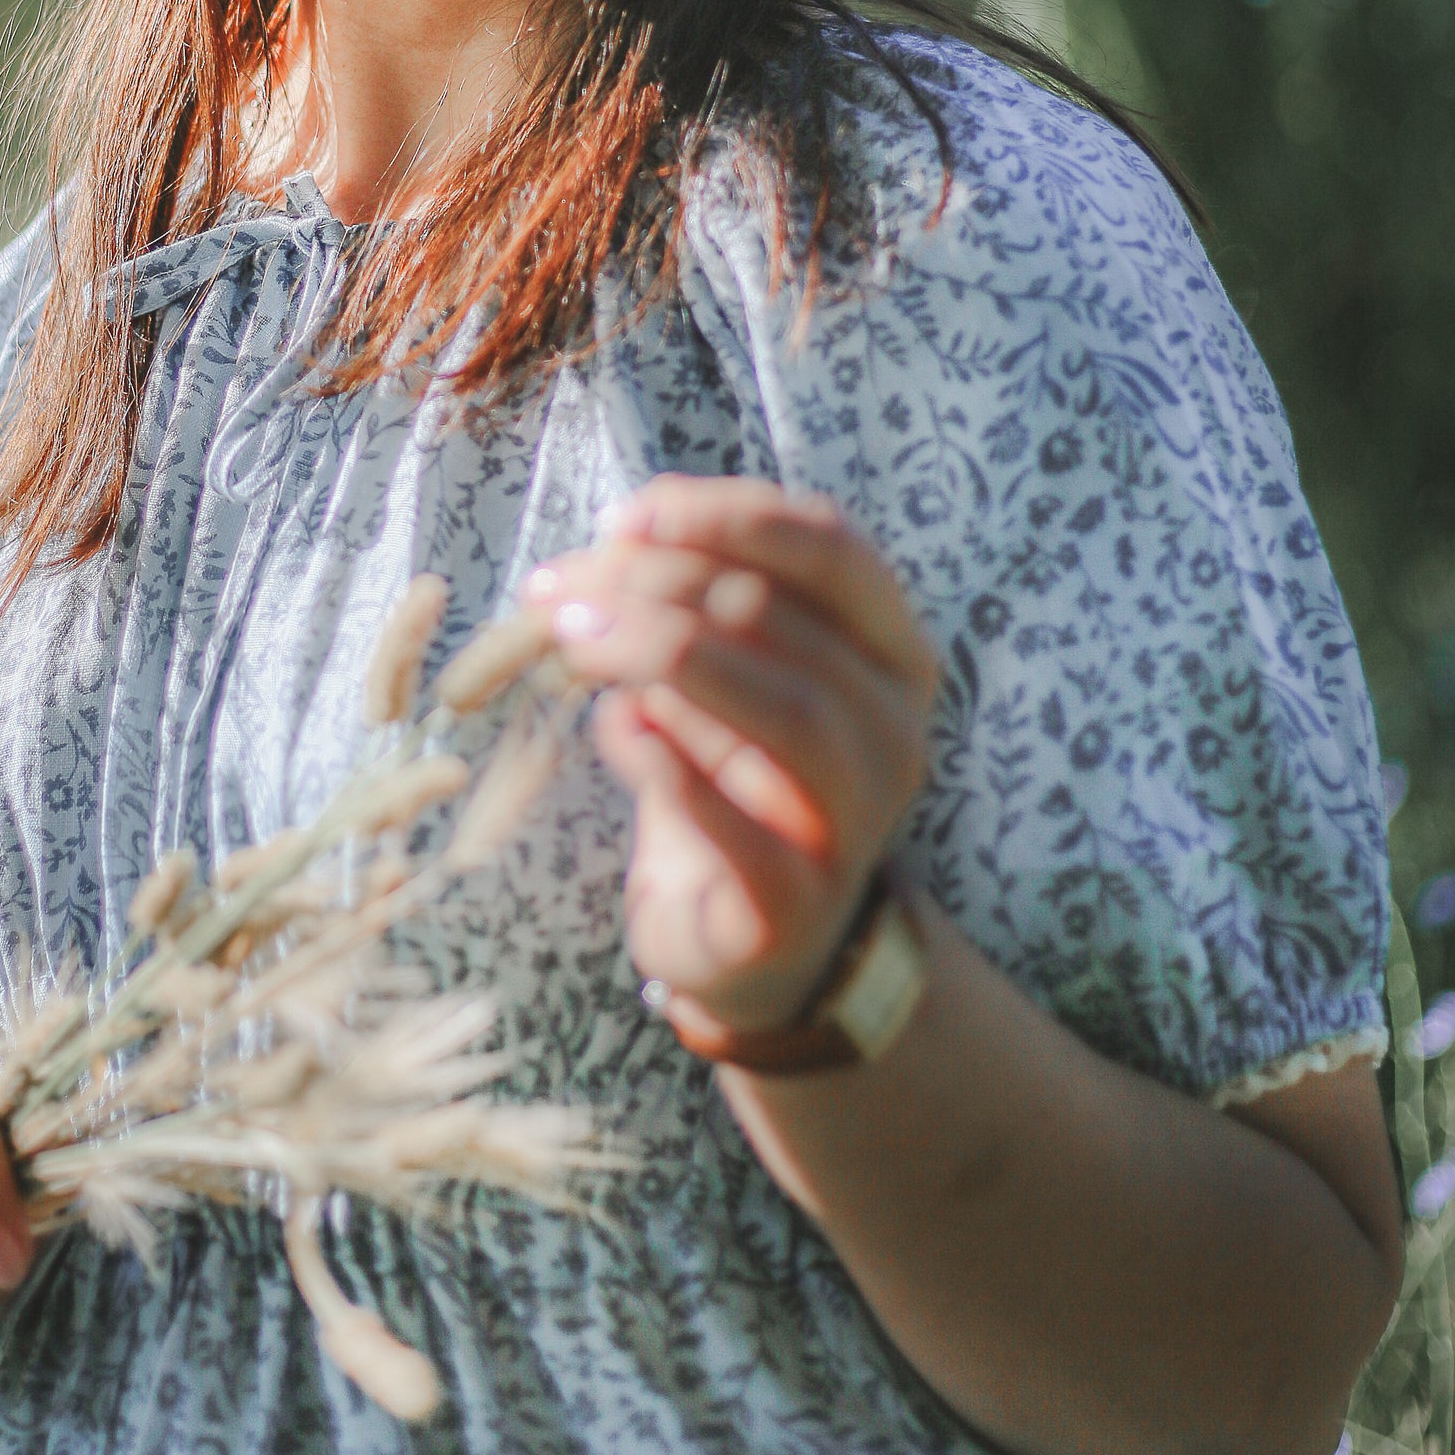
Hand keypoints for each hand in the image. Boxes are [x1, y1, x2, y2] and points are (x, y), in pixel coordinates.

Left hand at [523, 477, 938, 1039]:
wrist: (741, 937)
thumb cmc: (728, 772)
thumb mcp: (721, 670)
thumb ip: (689, 595)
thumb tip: (618, 533)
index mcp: (890, 651)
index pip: (833, 550)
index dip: (727, 517)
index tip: (623, 518)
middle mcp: (894, 730)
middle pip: (784, 622)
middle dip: (657, 586)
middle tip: (561, 590)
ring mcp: (857, 822)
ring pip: (787, 712)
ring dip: (665, 656)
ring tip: (576, 641)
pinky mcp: (798, 906)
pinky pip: (743, 829)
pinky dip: (672, 766)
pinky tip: (617, 728)